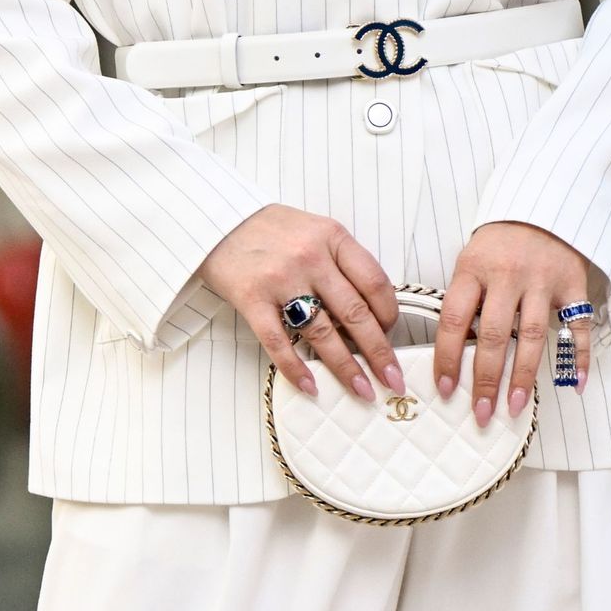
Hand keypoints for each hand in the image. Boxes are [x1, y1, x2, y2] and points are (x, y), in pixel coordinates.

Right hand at [199, 204, 404, 400]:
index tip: (391, 334)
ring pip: (323, 333)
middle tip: (392, 379)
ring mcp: (281, 279)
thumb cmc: (269, 229)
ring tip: (361, 390)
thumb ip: (341, 261)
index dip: (389, 314)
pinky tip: (311, 386)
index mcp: (332, 237)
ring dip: (345, 368)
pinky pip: (279, 341)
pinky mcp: (252, 298)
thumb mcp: (314, 230)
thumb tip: (368, 311)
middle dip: (379, 353)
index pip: (375, 282)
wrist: (217, 220)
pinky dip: (296, 368)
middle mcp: (310, 257)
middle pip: (355, 313)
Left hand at [433, 221, 592, 426]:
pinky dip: (578, 357)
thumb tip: (451, 354)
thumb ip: (464, 300)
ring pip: (532, 335)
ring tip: (515, 406)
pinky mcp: (573, 284)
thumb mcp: (470, 262)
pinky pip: (577, 326)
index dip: (446, 357)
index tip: (445, 388)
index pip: (453, 319)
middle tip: (481, 413)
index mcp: (473, 269)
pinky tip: (574, 384)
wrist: (542, 207)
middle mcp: (507, 275)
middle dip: (485, 378)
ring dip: (522, 376)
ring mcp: (543, 280)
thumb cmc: (498, 244)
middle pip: (493, 334)